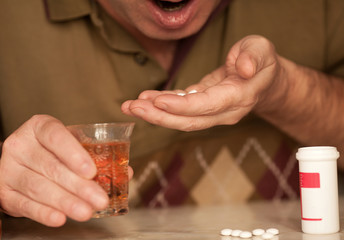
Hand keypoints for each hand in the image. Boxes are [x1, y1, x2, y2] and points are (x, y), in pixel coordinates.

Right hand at [0, 115, 133, 226]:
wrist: (20, 162)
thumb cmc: (52, 152)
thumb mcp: (71, 145)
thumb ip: (95, 156)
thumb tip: (125, 172)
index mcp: (39, 127)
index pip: (55, 136)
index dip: (74, 154)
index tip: (92, 171)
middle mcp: (20, 144)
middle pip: (51, 166)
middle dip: (78, 186)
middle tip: (99, 199)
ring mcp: (8, 168)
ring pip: (39, 187)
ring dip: (65, 202)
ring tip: (86, 212)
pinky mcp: (3, 191)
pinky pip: (24, 204)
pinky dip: (43, 213)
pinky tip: (60, 218)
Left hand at [121, 35, 281, 130]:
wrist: (263, 78)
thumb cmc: (261, 61)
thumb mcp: (261, 50)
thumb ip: (254, 56)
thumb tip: (244, 69)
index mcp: (239, 97)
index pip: (207, 106)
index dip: (182, 107)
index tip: (158, 102)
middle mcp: (225, 112)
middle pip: (190, 120)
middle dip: (160, 116)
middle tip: (132, 107)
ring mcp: (213, 113)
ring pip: (182, 120)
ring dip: (155, 114)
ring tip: (130, 106)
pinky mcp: (203, 108)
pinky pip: (181, 111)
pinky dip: (162, 106)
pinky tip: (144, 100)